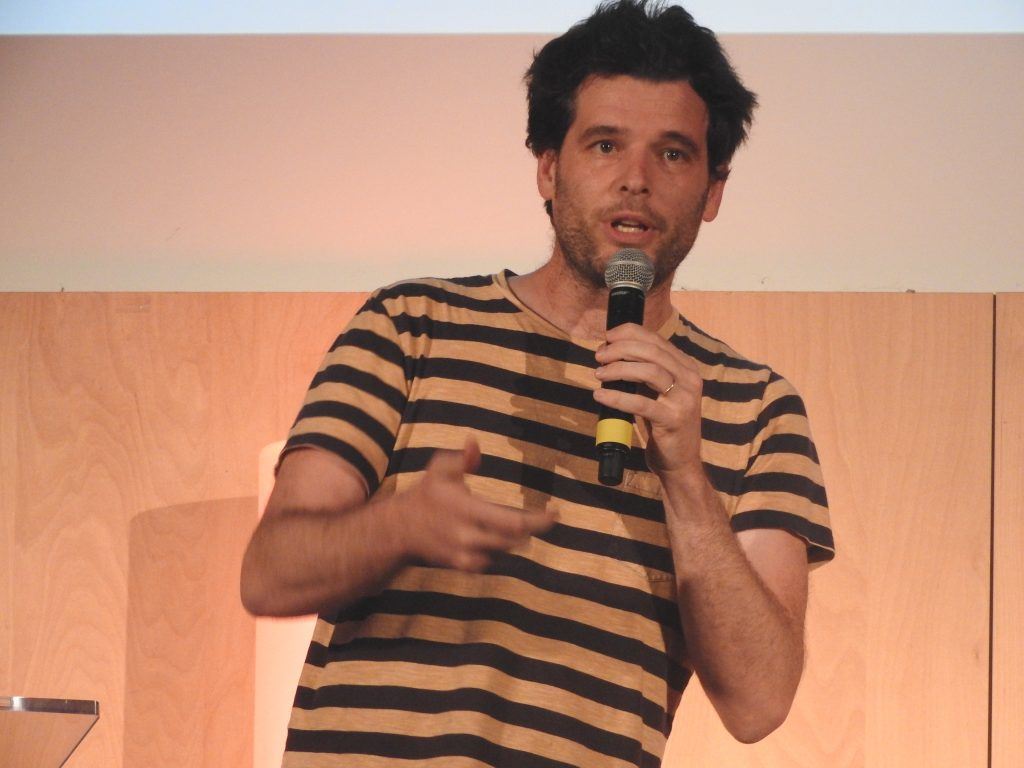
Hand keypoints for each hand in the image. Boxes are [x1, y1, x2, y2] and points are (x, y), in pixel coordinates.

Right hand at [397, 437, 556, 571]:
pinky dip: (497, 550)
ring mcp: (465, 554)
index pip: (513, 523)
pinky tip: (490, 535)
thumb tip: (475, 442)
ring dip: (513, 538)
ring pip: (504, 550)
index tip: (555, 513)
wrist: (400, 530)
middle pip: (514, 540)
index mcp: (466, 509)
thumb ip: (462, 458)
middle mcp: (467, 535)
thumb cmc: (427, 495)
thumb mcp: (441, 469)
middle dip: (531, 528)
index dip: (538, 521)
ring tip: (508, 521)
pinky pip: (491, 561)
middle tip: (544, 516)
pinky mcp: (462, 566)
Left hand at [593, 323, 703, 477]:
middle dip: (620, 349)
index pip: (656, 339)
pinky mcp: (673, 419)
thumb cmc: (663, 423)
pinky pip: (640, 403)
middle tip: (599, 356)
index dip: (629, 333)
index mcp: (687, 367)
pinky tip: (600, 396)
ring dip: (618, 369)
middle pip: (652, 351)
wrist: (680, 461)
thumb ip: (645, 370)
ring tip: (598, 374)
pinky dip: (617, 397)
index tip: (607, 337)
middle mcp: (690, 379)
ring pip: (649, 371)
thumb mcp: (658, 391)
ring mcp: (684, 399)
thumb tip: (610, 351)